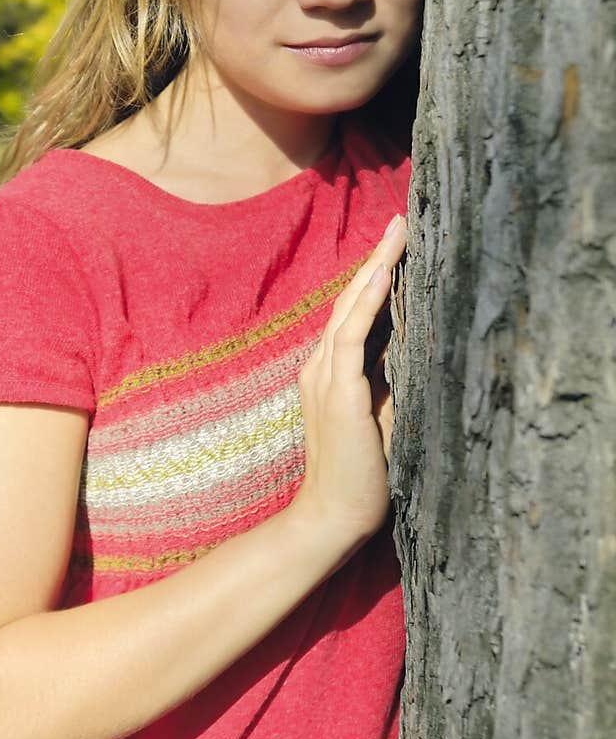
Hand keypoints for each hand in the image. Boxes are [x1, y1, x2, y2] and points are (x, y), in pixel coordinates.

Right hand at [291, 215, 406, 543]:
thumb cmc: (363, 477)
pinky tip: (385, 274)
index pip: (353, 317)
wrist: (333, 517)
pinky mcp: (339, 391)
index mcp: (330, 375)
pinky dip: (368, 300)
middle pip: (349, 302)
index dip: (373, 280)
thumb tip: (418, 349)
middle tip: (400, 222)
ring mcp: (326, 378)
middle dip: (376, 260)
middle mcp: (321, 369)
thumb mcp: (382, 420)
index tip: (396, 245)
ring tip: (397, 233)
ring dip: (374, 269)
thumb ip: (391, 384)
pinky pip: (353, 335)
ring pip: (350, 309)